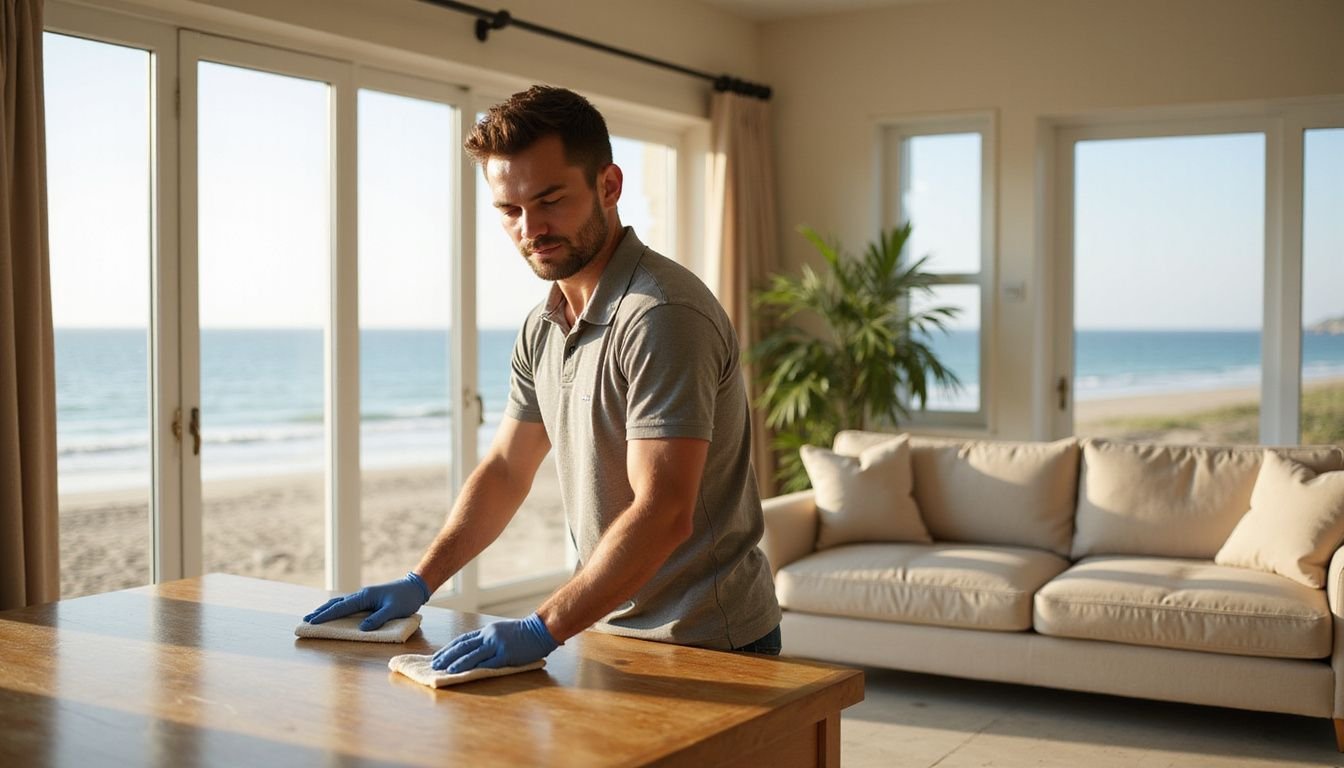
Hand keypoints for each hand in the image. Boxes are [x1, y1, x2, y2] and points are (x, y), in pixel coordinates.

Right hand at [302, 572, 430, 630]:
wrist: (414, 586)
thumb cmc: (405, 598)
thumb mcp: (393, 610)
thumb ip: (378, 619)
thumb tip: (362, 629)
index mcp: (365, 596)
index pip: (341, 607)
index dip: (326, 615)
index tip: (312, 621)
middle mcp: (361, 595)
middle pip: (337, 603)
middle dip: (321, 612)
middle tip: (306, 619)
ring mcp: (364, 596)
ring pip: (341, 603)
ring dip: (328, 609)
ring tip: (315, 616)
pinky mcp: (368, 599)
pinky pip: (349, 604)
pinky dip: (338, 608)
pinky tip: (335, 612)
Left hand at [431, 612, 557, 672]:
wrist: (539, 630)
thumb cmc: (522, 633)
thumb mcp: (501, 631)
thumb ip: (488, 640)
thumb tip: (473, 651)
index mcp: (486, 631)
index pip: (462, 640)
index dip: (448, 649)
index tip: (438, 656)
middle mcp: (489, 636)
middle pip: (463, 647)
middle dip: (447, 656)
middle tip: (435, 664)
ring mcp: (497, 645)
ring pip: (473, 655)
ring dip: (458, 663)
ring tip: (447, 670)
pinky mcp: (506, 654)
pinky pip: (489, 663)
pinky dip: (477, 668)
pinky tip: (467, 673)